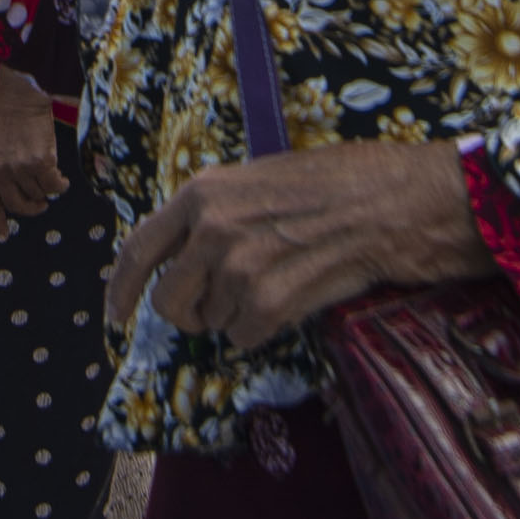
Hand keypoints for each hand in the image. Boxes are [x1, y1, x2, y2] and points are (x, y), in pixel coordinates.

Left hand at [0, 71, 65, 233]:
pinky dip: (60, 186)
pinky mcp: (40, 163)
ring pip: (39, 194)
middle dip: (31, 208)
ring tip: (51, 179)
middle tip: (40, 204)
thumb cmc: (7, 119)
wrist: (21, 98)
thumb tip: (13, 195)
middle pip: (18, 205)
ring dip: (47, 191)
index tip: (3, 237)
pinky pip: (54, 186)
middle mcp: (0, 173)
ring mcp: (20, 169)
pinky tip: (62, 179)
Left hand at [106, 139, 482, 348]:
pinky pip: (245, 339)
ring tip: (282, 282)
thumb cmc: (344, 181)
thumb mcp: (265, 179)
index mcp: (204, 192)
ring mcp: (240, 268)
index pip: (138, 250)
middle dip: (193, 313)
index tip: (116, 317)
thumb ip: (219, 214)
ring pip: (212, 323)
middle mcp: (212, 229)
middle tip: (224, 306)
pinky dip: (265, 331)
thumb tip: (185, 257)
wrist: (402, 201)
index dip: (121, 290)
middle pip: (169, 301)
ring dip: (239, 316)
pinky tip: (295, 300)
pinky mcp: (271, 303)